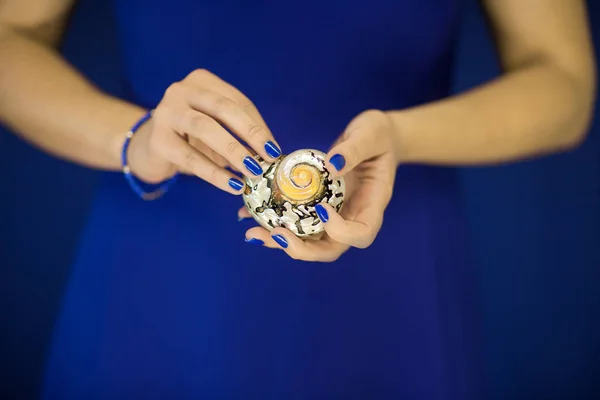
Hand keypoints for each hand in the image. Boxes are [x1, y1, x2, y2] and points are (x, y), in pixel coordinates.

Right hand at [127, 69, 281, 192]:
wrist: (153, 150)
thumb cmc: (193, 137)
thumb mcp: (219, 129)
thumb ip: (241, 134)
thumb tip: (270, 154)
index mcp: (202, 81)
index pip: (237, 101)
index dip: (258, 126)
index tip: (274, 149)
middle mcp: (182, 90)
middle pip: (223, 108)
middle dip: (249, 134)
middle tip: (268, 157)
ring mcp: (166, 112)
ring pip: (205, 128)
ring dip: (233, 151)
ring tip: (252, 172)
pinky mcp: (158, 139)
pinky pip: (190, 157)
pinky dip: (214, 173)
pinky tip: (231, 185)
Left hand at [242, 110, 397, 261]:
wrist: (374, 138)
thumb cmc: (378, 135)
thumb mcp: (370, 134)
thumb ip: (353, 149)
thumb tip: (332, 165)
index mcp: (372, 205)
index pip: (361, 233)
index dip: (340, 231)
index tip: (322, 208)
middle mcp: (352, 217)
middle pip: (330, 249)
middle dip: (301, 249)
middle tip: (275, 235)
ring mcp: (333, 216)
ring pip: (308, 241)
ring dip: (280, 241)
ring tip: (253, 233)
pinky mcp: (317, 208)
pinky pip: (296, 221)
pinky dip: (273, 222)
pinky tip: (248, 213)